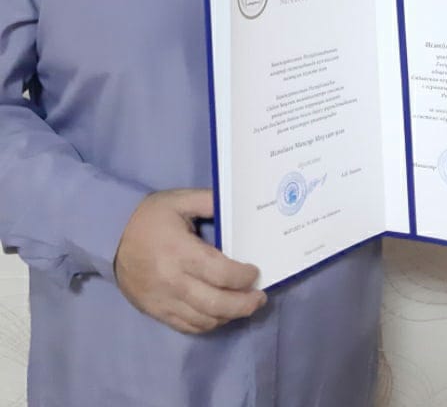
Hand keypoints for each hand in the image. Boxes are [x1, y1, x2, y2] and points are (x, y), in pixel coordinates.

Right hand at [114, 188, 266, 333]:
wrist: (109, 236)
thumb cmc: (148, 217)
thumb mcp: (178, 200)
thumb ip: (209, 201)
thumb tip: (237, 207)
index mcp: (180, 250)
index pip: (219, 272)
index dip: (242, 276)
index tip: (255, 272)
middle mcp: (172, 280)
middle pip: (215, 303)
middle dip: (243, 304)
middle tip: (259, 298)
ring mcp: (163, 300)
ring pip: (203, 319)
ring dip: (229, 316)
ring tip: (244, 305)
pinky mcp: (156, 311)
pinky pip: (187, 326)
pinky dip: (208, 324)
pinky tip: (220, 314)